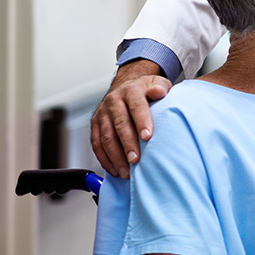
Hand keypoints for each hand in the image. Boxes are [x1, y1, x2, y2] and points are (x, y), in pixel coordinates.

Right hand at [90, 61, 172, 177]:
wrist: (125, 87)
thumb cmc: (145, 90)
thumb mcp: (156, 83)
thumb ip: (160, 87)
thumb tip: (159, 92)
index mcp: (130, 91)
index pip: (136, 106)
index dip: (142, 122)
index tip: (148, 137)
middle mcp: (113, 101)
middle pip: (120, 125)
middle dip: (128, 144)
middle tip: (136, 160)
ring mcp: (102, 114)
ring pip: (106, 137)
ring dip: (115, 156)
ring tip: (126, 171)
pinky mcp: (95, 125)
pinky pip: (96, 144)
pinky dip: (104, 159)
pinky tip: (114, 169)